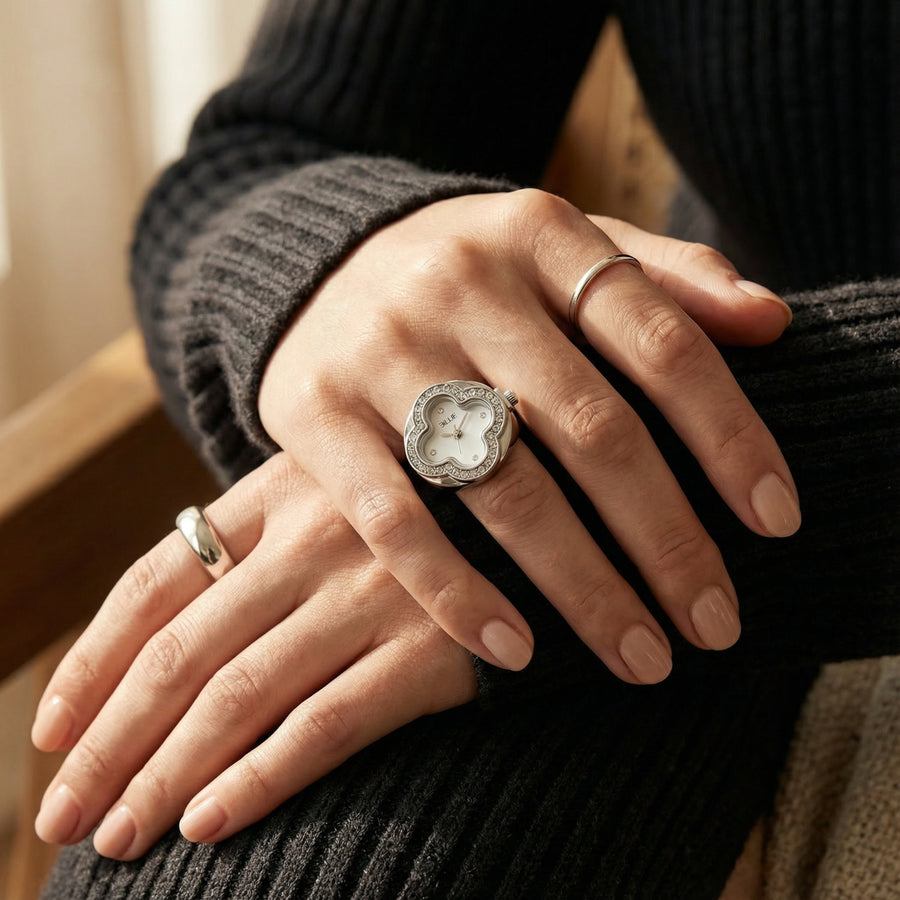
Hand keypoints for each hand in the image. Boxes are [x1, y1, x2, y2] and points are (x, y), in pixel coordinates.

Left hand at [31, 453, 475, 859]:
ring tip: (119, 835)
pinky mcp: (435, 645)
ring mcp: (377, 588)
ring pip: (241, 693)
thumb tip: (161, 633)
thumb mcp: (336, 494)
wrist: (551, 513)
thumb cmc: (430, 516)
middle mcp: (319, 533)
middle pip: (182, 650)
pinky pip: (326, 722)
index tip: (50, 734)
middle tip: (65, 815)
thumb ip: (259, 543)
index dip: (92, 660)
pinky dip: (261, 777)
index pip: (156, 581)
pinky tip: (211, 823)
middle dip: (112, 742)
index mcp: (281, 489)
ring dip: (168, 773)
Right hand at [259, 190, 800, 682]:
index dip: (731, 437)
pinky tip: (516, 652)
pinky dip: (456, 593)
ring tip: (641, 657)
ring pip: (502, 487)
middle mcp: (462, 285)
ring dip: (581, 586)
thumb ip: (663, 274)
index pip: (662, 343)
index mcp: (540, 235)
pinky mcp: (315, 414)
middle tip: (715, 624)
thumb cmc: (470, 273)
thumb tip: (772, 320)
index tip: (777, 523)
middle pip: (592, 429)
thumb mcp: (562, 246)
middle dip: (667, 538)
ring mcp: (383, 351)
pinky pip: (393, 521)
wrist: (316, 264)